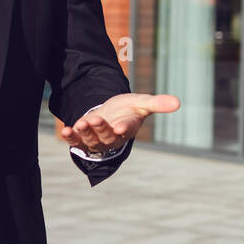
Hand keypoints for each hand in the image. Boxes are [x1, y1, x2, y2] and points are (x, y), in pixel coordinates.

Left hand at [55, 92, 179, 154]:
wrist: (110, 114)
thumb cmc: (128, 110)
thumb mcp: (142, 103)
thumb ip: (157, 103)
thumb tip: (178, 102)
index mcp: (127, 128)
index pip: (126, 130)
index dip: (123, 128)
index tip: (120, 127)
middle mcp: (111, 137)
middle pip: (106, 136)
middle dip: (100, 129)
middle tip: (95, 120)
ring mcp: (96, 139)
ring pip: (90, 140)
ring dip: (84, 133)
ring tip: (80, 123)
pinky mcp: (82, 137)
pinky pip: (76, 140)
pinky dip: (70, 137)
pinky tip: (65, 131)